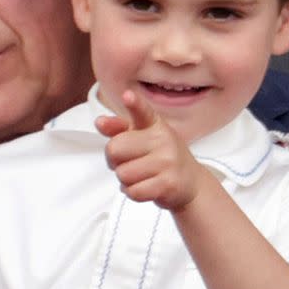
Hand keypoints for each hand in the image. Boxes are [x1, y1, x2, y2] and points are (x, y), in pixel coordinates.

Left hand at [95, 89, 204, 210]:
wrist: (190, 182)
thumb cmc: (161, 157)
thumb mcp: (142, 137)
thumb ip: (119, 129)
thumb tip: (99, 122)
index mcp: (154, 124)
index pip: (142, 111)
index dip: (134, 104)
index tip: (127, 96)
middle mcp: (163, 140)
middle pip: (114, 149)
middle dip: (114, 160)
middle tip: (129, 162)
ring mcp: (167, 162)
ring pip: (122, 173)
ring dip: (124, 180)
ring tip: (139, 175)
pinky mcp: (168, 184)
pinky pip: (133, 191)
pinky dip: (131, 192)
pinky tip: (143, 186)